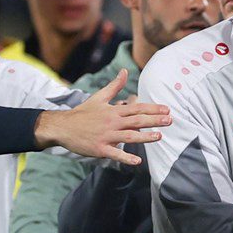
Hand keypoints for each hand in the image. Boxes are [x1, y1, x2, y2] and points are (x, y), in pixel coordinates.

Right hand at [35, 68, 171, 164]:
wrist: (62, 127)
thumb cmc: (83, 113)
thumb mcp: (99, 97)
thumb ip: (115, 86)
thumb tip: (125, 71)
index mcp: (113, 111)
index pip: (137, 108)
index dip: (152, 109)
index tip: (167, 109)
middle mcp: (112, 122)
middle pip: (136, 121)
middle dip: (154, 120)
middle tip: (170, 120)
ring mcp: (106, 136)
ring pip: (129, 136)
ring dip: (145, 137)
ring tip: (159, 137)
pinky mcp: (100, 149)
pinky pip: (115, 154)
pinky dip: (126, 158)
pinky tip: (138, 161)